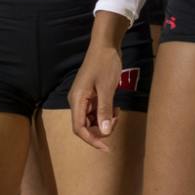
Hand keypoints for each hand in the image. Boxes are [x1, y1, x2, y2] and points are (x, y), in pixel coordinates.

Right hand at [67, 25, 127, 150]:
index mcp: (77, 100)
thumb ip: (104, 110)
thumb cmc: (105, 65)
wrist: (105, 46)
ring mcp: (83, 98)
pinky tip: (115, 107)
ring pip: (91, 120)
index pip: (79, 128)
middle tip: (116, 121)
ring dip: (104, 122)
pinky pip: (96, 112)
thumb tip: (104, 132)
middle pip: (85, 126)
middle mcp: (77, 101)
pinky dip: (106, 114)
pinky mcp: (90, 95)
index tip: (106, 148)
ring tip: (117, 112)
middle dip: (100, 130)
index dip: (91, 140)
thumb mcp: (107, 89)